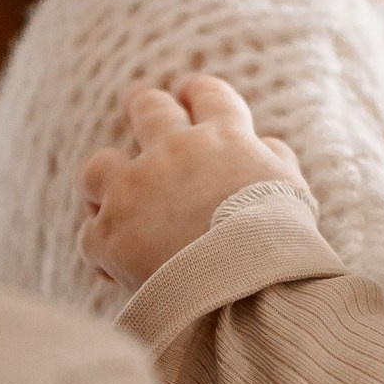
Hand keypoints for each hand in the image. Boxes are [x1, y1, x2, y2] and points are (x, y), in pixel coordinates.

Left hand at [79, 74, 303, 291]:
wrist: (248, 290)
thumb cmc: (280, 242)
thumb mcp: (292, 191)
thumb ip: (275, 159)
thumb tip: (264, 146)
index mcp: (223, 138)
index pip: (208, 95)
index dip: (198, 93)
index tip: (190, 94)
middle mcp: (172, 152)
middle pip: (147, 108)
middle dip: (144, 108)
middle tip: (140, 109)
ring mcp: (134, 190)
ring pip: (98, 166)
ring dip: (105, 180)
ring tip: (108, 196)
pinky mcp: (109, 235)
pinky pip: (91, 235)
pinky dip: (104, 250)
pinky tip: (115, 268)